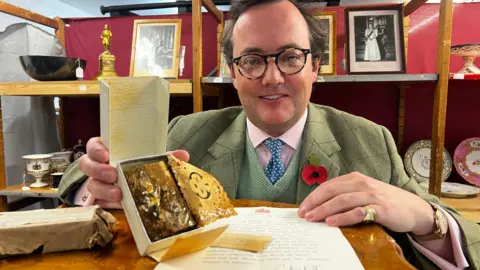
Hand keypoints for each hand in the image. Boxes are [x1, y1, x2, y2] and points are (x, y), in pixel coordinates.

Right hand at [78, 137, 189, 205]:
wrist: (136, 185)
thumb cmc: (138, 166)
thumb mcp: (149, 159)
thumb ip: (163, 156)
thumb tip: (183, 155)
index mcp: (107, 151)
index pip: (93, 146)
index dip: (96, 149)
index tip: (106, 154)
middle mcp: (98, 166)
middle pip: (87, 165)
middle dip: (98, 170)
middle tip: (113, 174)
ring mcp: (97, 183)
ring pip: (92, 185)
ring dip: (104, 189)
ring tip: (119, 193)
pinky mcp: (102, 200)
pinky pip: (100, 202)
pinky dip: (110, 204)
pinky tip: (121, 204)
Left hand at [298, 172, 434, 235]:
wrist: (414, 209)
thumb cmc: (385, 202)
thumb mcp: (364, 193)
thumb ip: (346, 196)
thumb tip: (320, 207)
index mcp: (355, 178)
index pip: (328, 185)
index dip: (313, 196)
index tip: (301, 208)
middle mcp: (362, 183)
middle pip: (332, 191)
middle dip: (314, 202)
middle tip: (302, 214)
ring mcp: (372, 195)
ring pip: (342, 200)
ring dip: (324, 209)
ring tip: (312, 218)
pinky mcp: (381, 209)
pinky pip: (358, 212)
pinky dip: (343, 217)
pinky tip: (331, 222)